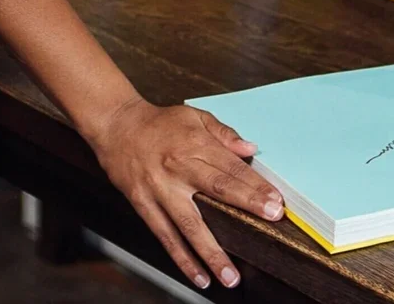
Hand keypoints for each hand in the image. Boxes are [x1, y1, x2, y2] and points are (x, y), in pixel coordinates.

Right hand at [89, 95, 283, 289]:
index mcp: (194, 144)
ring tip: (230, 276)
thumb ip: (223, 133)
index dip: (255, 186)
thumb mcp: (194, 116)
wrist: (117, 126)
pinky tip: (198, 276)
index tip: (276, 203)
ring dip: (212, 252)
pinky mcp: (145, 206)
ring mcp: (161, 190)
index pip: (232, 167)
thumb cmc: (159, 122)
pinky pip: (166, 237)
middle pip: (217, 190)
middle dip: (246, 207)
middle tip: (270, 222)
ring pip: (190, 225)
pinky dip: (182, 259)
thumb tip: (250, 148)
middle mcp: (179, 168)